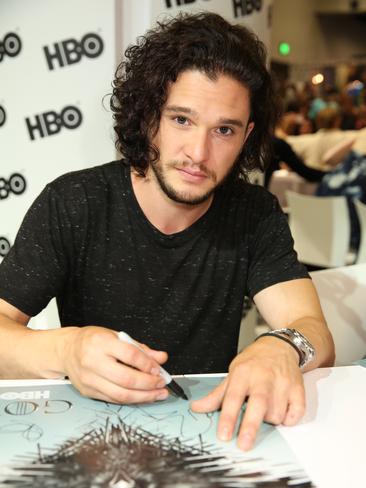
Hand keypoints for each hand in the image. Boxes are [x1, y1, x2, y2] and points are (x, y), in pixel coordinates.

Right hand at [60, 326, 168, 403]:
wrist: (66, 350)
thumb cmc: (92, 341)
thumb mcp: (116, 336)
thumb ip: (140, 348)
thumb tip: (161, 358)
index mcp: (102, 342)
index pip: (130, 355)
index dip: (147, 364)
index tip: (159, 369)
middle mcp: (93, 361)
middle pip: (126, 378)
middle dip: (148, 384)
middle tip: (161, 383)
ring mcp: (89, 379)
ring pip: (120, 394)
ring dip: (143, 396)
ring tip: (157, 394)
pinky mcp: (87, 392)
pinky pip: (113, 399)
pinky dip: (130, 399)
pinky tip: (142, 397)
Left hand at [190, 336, 304, 450]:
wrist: (279, 346)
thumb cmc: (254, 362)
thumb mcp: (232, 373)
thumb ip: (217, 395)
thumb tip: (196, 408)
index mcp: (243, 373)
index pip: (234, 397)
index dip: (229, 417)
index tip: (224, 434)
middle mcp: (263, 378)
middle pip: (258, 404)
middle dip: (251, 426)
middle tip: (244, 444)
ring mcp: (282, 383)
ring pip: (276, 414)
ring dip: (270, 420)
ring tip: (265, 408)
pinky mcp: (298, 389)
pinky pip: (295, 414)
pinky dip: (289, 419)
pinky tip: (282, 411)